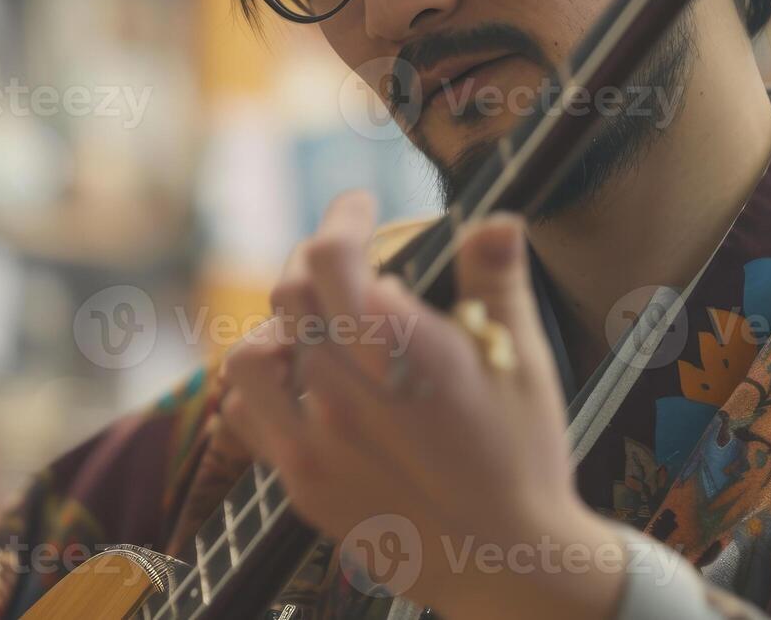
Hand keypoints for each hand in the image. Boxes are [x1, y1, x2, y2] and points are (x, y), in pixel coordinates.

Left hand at [218, 190, 627, 619]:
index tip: (357, 207)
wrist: (507, 562)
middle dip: (315, 262)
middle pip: (291, 293)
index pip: (335, 257)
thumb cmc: (524, 457)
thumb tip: (496, 218)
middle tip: (344, 263)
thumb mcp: (526, 361)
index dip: (341, 218)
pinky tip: (294, 382)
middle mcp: (353, 391)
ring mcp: (318, 439)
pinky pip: (245, 413)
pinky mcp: (302, 480)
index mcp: (410, 351)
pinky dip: (259, 386)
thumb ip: (497, 282)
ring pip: (252, 352)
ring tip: (315, 326)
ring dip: (278, 326)